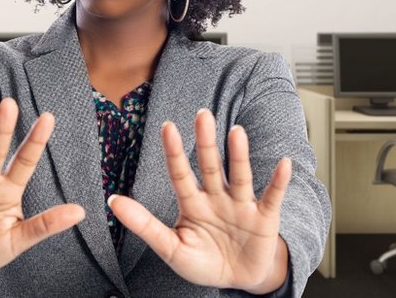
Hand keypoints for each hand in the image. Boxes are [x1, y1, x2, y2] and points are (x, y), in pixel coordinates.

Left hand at [108, 109, 291, 293]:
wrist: (239, 281)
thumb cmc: (203, 262)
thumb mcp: (170, 247)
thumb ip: (143, 225)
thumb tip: (111, 201)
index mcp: (192, 203)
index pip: (180, 174)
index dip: (174, 153)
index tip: (167, 127)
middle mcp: (217, 198)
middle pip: (210, 166)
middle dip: (206, 142)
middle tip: (202, 114)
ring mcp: (241, 206)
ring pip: (238, 176)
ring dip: (238, 155)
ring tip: (236, 132)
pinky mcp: (265, 218)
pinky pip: (272, 197)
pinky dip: (278, 181)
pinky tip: (283, 164)